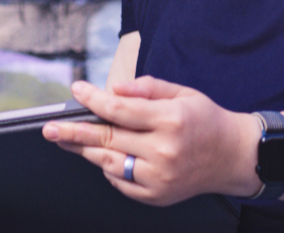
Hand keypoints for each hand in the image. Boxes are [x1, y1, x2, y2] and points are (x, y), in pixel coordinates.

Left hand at [43, 77, 259, 205]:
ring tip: (64, 139)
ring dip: (84, 150)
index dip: (94, 100)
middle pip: (108, 138)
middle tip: (49, 128)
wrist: (233, 157)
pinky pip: (121, 181)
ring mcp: (159, 177)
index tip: (77, 90)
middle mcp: (164, 150)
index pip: (120, 110)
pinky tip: (100, 155)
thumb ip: (147, 89)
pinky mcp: (156, 195)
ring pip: (109, 162)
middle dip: (74, 131)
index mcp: (171, 120)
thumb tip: (114, 91)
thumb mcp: (182, 93)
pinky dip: (108, 167)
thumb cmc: (206, 120)